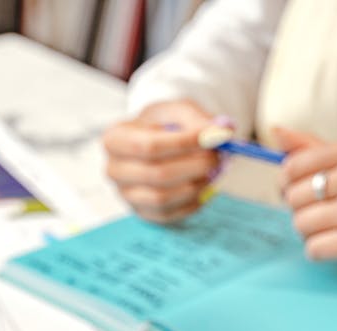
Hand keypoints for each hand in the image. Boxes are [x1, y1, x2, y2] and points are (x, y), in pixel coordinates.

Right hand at [103, 100, 218, 221]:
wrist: (155, 144)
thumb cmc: (163, 125)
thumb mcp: (177, 110)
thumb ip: (198, 118)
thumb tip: (222, 133)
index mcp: (115, 139)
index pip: (149, 146)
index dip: (184, 143)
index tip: (212, 137)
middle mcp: (115, 170)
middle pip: (157, 174)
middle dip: (194, 166)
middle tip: (218, 156)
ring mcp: (126, 195)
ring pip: (163, 198)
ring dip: (195, 185)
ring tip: (212, 171)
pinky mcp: (142, 213)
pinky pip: (170, 214)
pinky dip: (193, 202)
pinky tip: (203, 185)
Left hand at [275, 128, 336, 291]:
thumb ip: (316, 149)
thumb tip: (276, 131)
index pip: (292, 166)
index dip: (289, 186)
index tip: (306, 193)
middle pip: (292, 198)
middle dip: (302, 212)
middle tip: (330, 216)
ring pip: (300, 224)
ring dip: (311, 234)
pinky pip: (313, 248)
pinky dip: (320, 253)